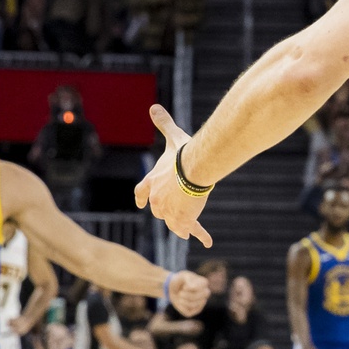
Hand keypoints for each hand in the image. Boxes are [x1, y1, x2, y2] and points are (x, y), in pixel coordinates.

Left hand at [133, 104, 212, 247]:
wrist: (194, 168)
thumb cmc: (183, 153)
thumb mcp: (172, 137)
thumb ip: (163, 124)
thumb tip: (153, 107)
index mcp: (151, 182)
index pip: (141, 193)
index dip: (142, 199)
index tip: (142, 205)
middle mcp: (156, 200)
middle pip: (158, 211)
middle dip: (166, 212)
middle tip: (176, 210)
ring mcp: (169, 212)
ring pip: (173, 223)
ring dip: (180, 225)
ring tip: (188, 228)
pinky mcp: (183, 220)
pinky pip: (191, 229)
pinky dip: (199, 234)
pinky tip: (207, 241)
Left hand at [163, 270, 210, 316]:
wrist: (173, 288)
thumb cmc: (179, 281)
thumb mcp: (182, 276)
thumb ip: (188, 279)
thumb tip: (193, 288)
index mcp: (204, 283)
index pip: (198, 288)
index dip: (189, 288)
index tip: (184, 286)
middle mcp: (205, 293)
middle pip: (197, 297)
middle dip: (186, 295)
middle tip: (180, 293)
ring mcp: (201, 303)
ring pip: (192, 305)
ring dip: (182, 301)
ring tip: (179, 297)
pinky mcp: (195, 311)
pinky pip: (188, 312)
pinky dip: (181, 307)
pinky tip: (180, 302)